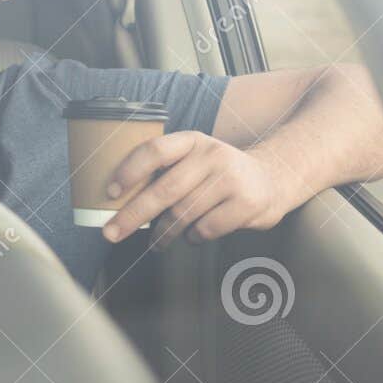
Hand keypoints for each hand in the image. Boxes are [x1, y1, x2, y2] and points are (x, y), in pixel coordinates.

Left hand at [102, 131, 300, 246]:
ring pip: (183, 214)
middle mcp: (212, 155)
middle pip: (164, 190)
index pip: (155, 150)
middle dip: (133, 215)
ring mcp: (231, 179)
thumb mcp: (194, 159)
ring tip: (157, 242)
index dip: (129, 171)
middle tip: (111, 233)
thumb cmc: (218, 174)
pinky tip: (195, 234)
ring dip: (164, 233)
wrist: (272, 179)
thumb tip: (119, 202)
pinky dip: (193, 237)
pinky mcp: (246, 203)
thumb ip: (165, 172)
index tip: (110, 192)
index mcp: (192, 140)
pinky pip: (205, 229)